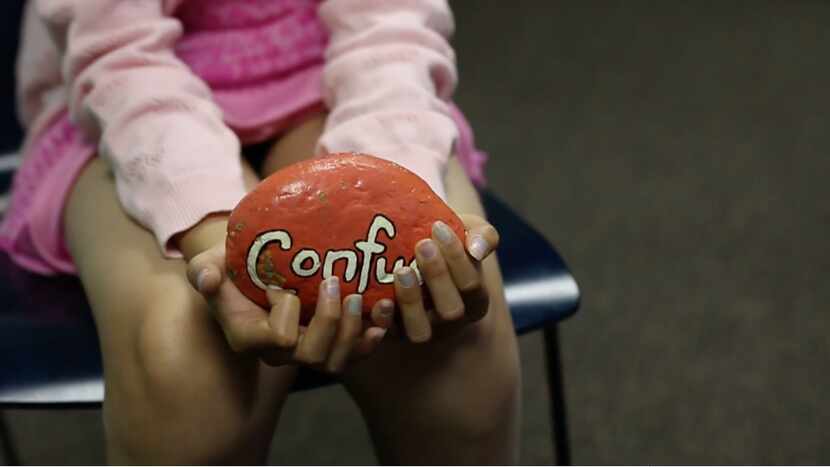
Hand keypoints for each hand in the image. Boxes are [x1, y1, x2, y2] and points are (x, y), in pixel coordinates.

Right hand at [186, 243, 391, 372]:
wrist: (251, 269)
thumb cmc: (231, 264)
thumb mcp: (211, 261)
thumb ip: (203, 270)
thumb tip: (207, 278)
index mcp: (248, 335)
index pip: (276, 337)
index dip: (285, 312)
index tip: (281, 284)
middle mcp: (278, 351)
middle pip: (311, 355)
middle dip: (330, 321)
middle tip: (336, 284)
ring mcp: (305, 350)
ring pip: (335, 361)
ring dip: (353, 332)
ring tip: (361, 298)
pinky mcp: (328, 344)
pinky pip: (353, 356)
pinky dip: (369, 340)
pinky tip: (381, 319)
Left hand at [386, 214, 499, 342]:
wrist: (414, 255)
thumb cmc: (446, 244)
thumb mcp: (468, 233)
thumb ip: (482, 236)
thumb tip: (477, 248)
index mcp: (474, 300)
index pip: (471, 285)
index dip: (457, 258)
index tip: (439, 227)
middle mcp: (451, 322)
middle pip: (451, 311)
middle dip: (438, 277)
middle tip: (423, 245)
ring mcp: (423, 330)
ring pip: (421, 331)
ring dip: (411, 301)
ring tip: (401, 270)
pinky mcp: (394, 334)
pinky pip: (388, 335)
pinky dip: (384, 320)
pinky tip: (380, 300)